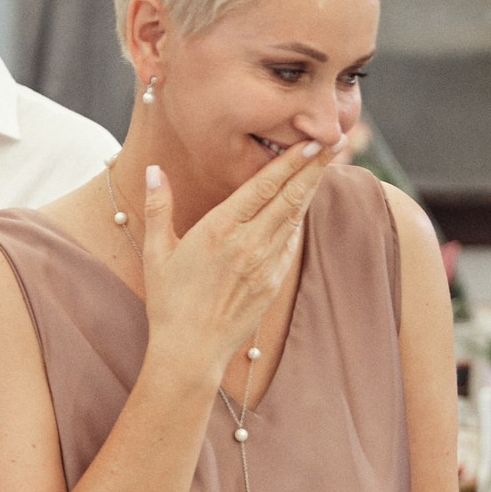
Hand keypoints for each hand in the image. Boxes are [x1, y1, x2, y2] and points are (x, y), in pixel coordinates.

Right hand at [136, 136, 348, 384]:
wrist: (190, 352)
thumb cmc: (168, 302)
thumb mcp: (157, 252)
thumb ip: (159, 206)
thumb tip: (154, 170)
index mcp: (220, 230)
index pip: (263, 185)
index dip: (291, 160)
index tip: (312, 139)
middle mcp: (249, 244)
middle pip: (290, 196)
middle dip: (314, 166)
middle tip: (336, 140)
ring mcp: (265, 265)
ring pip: (295, 217)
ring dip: (311, 188)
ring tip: (326, 164)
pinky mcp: (272, 283)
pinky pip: (290, 244)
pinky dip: (298, 220)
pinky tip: (302, 206)